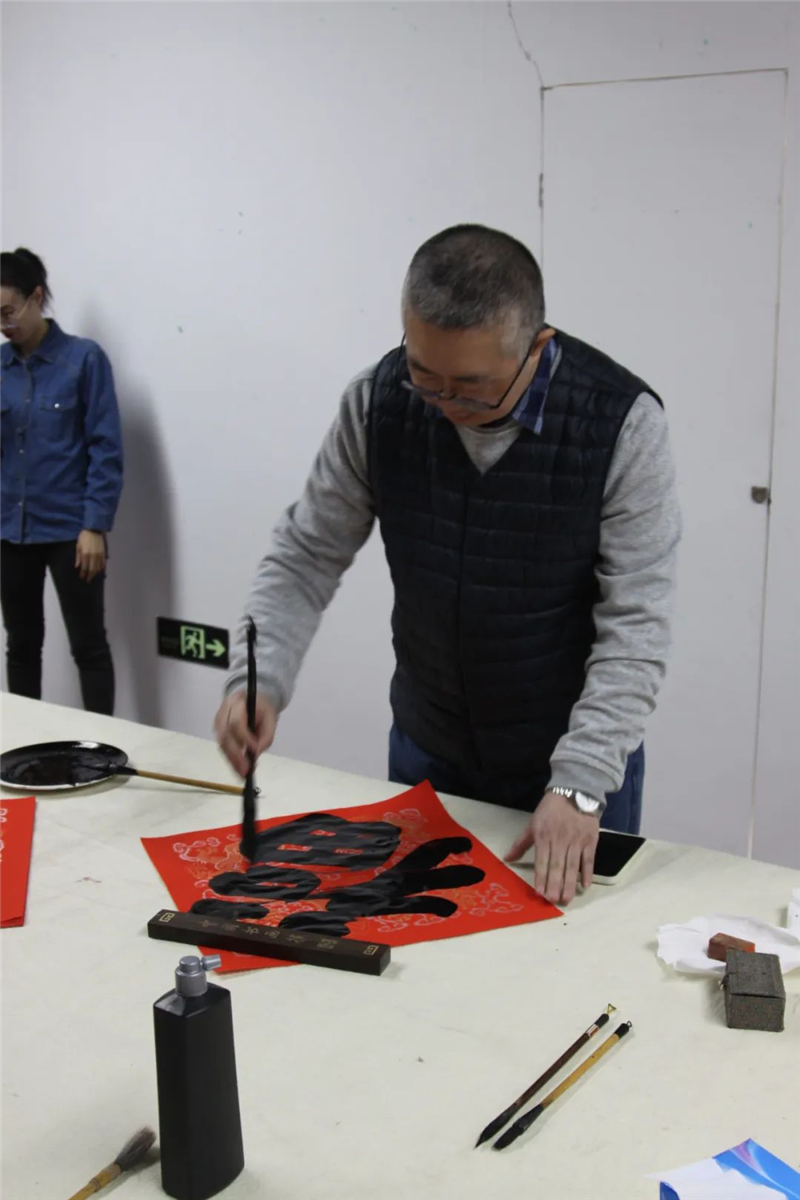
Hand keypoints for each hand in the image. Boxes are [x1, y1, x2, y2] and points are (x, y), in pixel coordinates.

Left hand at [75, 530, 105, 581]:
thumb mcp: (78, 546)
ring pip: (98, 568)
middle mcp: (93, 556)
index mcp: (86, 554)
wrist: (94, 529)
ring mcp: (99, 555)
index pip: (85, 568)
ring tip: (92, 576)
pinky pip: (103, 563)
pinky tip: (98, 570)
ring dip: (95, 573)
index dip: (83, 574)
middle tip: (87, 580)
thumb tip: (77, 566)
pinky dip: (100, 568)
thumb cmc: (84, 537)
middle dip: (89, 576)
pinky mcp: (103, 553)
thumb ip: (78, 557)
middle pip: (92, 570)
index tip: (82, 577)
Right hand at [214, 690, 277, 777]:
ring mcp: (218, 720)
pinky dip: (230, 758)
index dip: (244, 739)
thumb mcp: (271, 718)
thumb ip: (266, 736)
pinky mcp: (218, 729)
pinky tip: (238, 767)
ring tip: (242, 774)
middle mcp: (224, 711)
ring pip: (221, 743)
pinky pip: (222, 746)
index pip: (236, 722)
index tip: (254, 752)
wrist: (253, 699)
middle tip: (245, 771)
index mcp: (238, 702)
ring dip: (232, 760)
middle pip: (225, 735)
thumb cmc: (262, 708)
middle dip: (235, 755)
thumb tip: (256, 754)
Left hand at [504, 791, 599, 905]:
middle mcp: (560, 839)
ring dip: (569, 883)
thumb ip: (521, 843)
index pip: (541, 861)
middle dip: (555, 885)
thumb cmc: (550, 810)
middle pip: (557, 866)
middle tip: (553, 901)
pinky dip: (588, 873)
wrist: (575, 791)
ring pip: (572, 865)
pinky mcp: (590, 840)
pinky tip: (584, 886)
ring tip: (566, 899)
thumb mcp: (533, 824)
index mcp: (543, 836)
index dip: (541, 877)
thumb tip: (507, 859)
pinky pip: (589, 859)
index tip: (539, 893)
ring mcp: (576, 840)